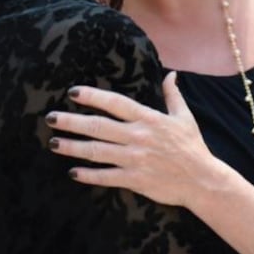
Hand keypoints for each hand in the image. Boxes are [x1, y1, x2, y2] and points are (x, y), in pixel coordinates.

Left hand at [46, 71, 225, 206]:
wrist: (202, 180)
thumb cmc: (192, 147)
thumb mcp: (185, 117)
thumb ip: (173, 95)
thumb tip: (170, 74)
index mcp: (149, 119)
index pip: (116, 103)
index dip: (93, 97)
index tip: (73, 92)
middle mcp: (138, 137)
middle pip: (98, 126)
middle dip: (71, 121)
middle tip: (51, 118)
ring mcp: (135, 159)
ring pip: (97, 151)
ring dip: (73, 147)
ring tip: (54, 143)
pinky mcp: (135, 179)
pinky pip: (106, 176)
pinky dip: (88, 174)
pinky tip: (73, 172)